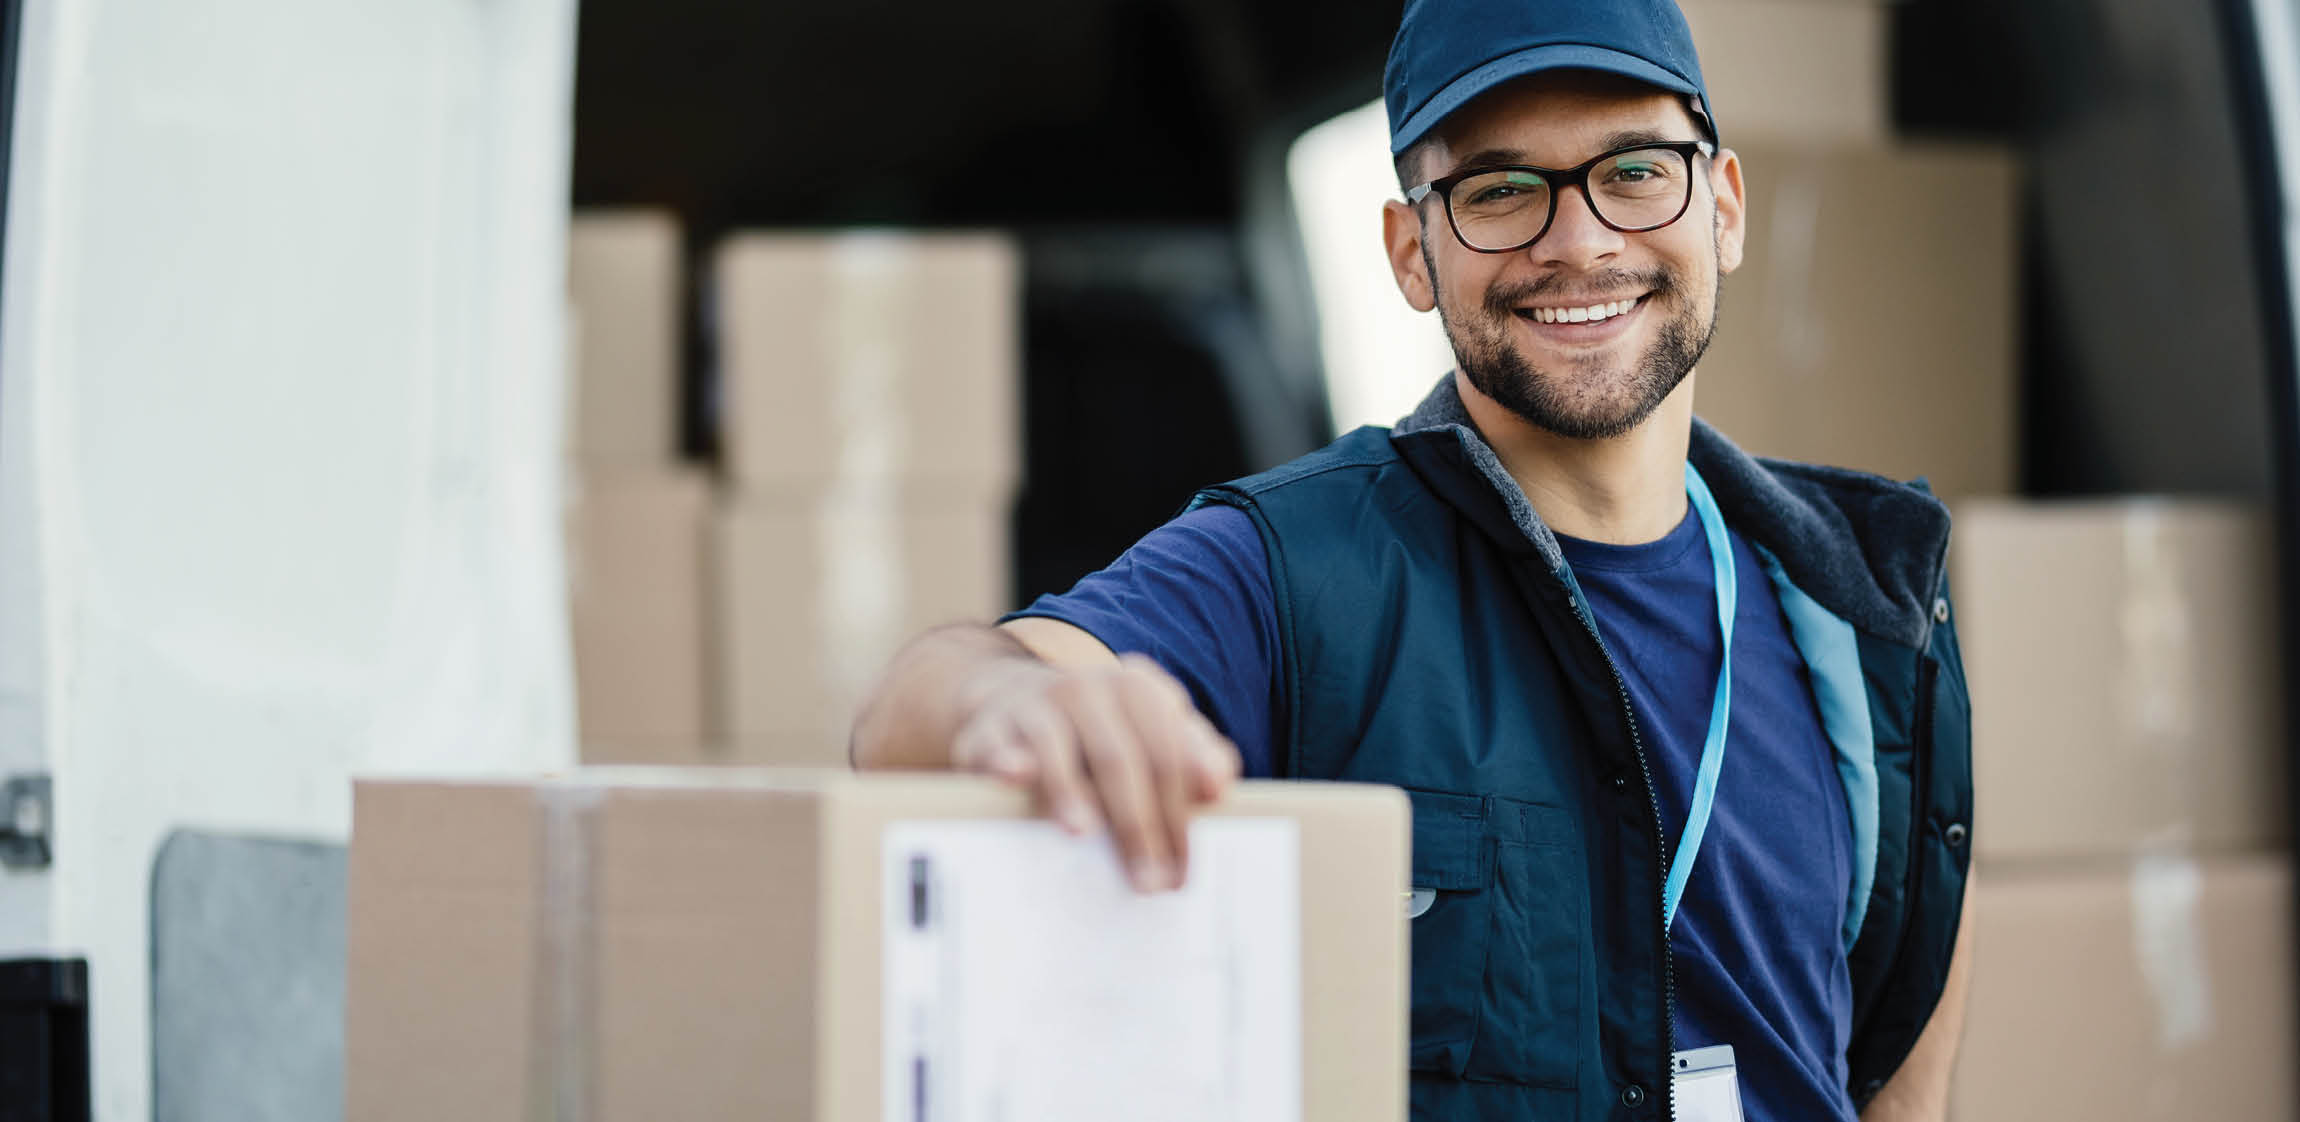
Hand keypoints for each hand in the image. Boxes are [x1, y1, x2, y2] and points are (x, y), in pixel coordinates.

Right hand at [949, 653, 1241, 892]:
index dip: (1179, 813)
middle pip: (1120, 759)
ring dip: (1071, 791)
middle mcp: (1087, 688)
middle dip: (1137, 825)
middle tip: (1147, 882)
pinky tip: (1014, 777)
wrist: (1016, 699)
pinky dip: (1005, 760)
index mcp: (1138, 688)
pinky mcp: (990, 726)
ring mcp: (1036, 704)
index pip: (1168, 754)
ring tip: (1083, 834)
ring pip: (1059, 748)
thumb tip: (1217, 786)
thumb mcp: (1154, 733)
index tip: (1184, 867)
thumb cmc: (1102, 733)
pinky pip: (997, 745)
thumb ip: (1197, 756)